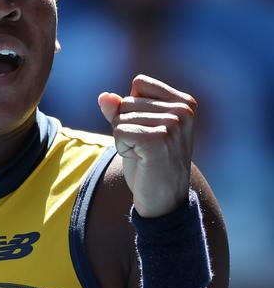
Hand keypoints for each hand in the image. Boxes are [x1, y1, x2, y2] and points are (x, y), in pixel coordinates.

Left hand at [98, 74, 196, 217]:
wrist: (163, 202)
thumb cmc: (150, 166)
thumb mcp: (135, 132)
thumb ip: (120, 111)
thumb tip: (103, 96)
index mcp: (184, 102)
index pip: (139, 84)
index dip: (132, 110)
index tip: (148, 133)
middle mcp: (183, 109)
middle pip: (126, 102)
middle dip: (127, 127)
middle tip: (146, 150)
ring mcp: (173, 123)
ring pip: (120, 118)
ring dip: (124, 140)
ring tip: (145, 156)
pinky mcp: (158, 139)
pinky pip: (119, 132)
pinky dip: (122, 149)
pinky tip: (141, 161)